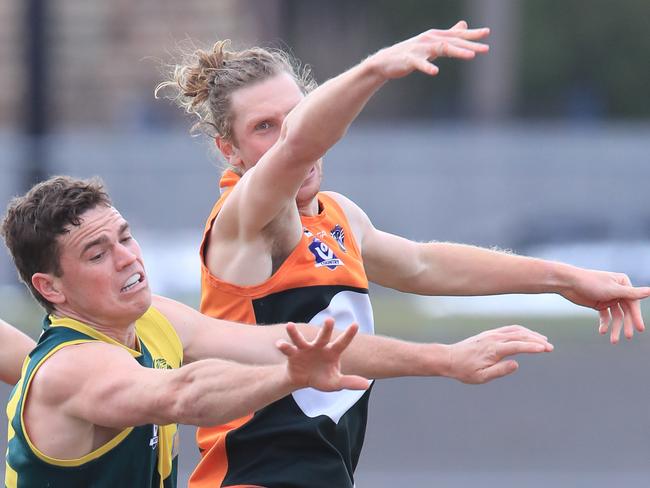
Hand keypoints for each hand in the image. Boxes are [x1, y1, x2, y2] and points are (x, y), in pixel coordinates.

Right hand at [277, 318, 369, 391]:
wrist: (303, 380)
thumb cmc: (322, 378)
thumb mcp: (335, 383)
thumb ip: (349, 382)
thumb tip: (367, 385)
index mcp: (332, 352)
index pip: (342, 343)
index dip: (348, 334)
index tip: (356, 324)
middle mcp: (319, 347)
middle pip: (323, 336)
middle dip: (326, 328)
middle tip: (329, 320)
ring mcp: (305, 349)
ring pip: (300, 339)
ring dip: (295, 333)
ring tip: (290, 325)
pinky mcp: (293, 354)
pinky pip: (288, 349)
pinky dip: (283, 346)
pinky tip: (279, 344)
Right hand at [367, 20, 489, 79]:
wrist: (386, 61)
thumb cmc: (411, 52)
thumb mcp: (432, 42)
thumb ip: (449, 34)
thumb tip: (464, 24)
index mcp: (436, 36)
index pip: (457, 35)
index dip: (472, 34)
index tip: (487, 33)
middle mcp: (430, 39)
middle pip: (453, 42)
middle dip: (470, 45)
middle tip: (485, 49)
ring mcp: (420, 49)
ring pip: (441, 49)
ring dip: (457, 51)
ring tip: (471, 56)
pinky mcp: (409, 59)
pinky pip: (420, 63)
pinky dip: (427, 67)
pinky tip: (435, 72)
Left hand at [446, 325, 552, 383]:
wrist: (449, 358)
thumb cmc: (465, 371)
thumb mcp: (481, 377)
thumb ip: (499, 371)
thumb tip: (516, 364)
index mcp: (493, 350)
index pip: (517, 346)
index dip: (532, 347)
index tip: (545, 349)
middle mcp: (493, 339)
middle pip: (519, 336)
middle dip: (536, 341)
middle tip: (550, 348)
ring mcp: (492, 334)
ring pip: (515, 330)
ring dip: (531, 334)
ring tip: (544, 341)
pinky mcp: (490, 333)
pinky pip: (509, 329)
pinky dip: (522, 331)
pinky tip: (528, 335)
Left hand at [559, 268, 649, 343]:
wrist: (568, 283)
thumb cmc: (590, 282)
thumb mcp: (612, 289)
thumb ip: (631, 293)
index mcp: (623, 283)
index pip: (633, 302)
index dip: (636, 316)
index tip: (640, 329)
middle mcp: (618, 290)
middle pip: (625, 311)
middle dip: (626, 324)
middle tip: (628, 336)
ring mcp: (609, 298)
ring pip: (616, 316)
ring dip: (615, 328)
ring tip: (613, 340)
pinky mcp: (599, 304)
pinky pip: (605, 316)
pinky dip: (605, 324)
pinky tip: (602, 331)